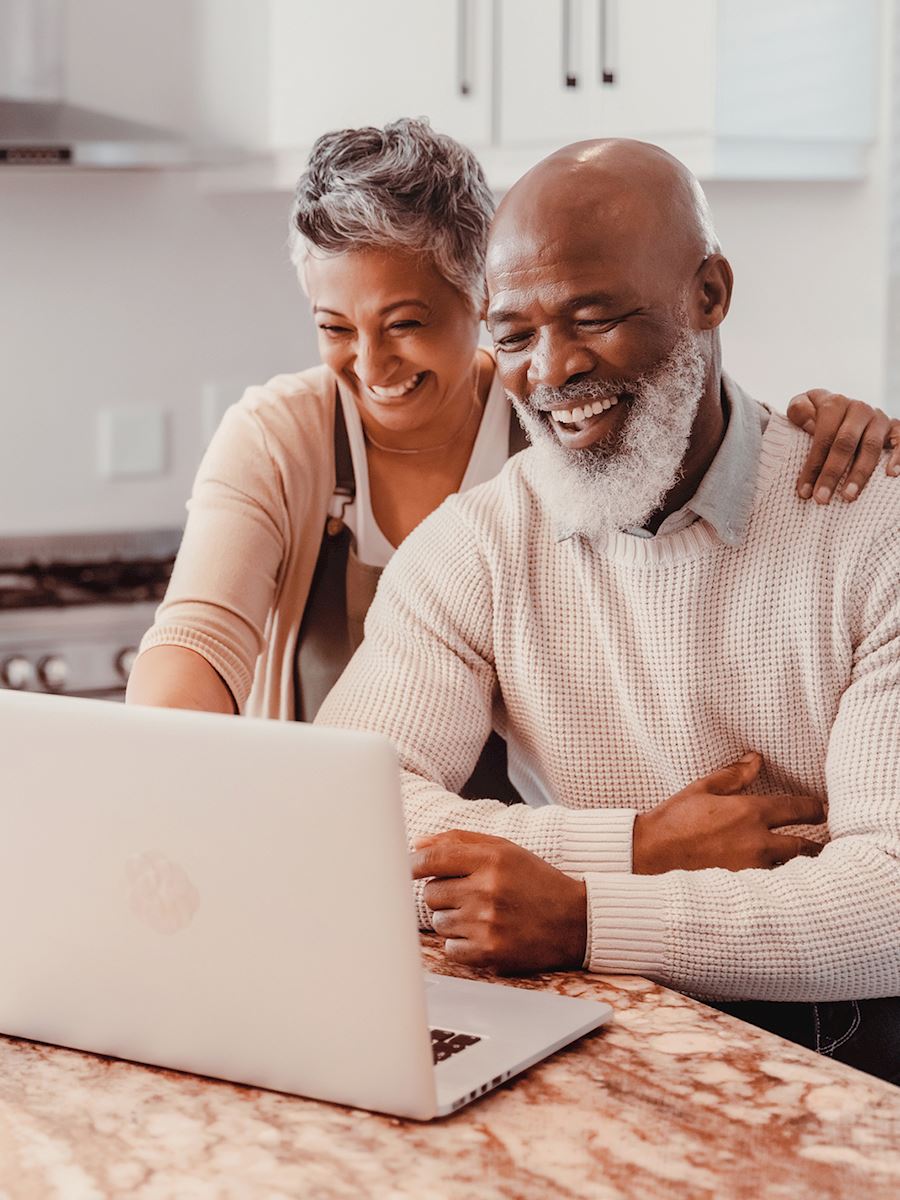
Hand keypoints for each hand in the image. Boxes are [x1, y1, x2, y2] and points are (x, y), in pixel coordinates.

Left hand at [411, 830, 586, 972]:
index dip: (414, 865)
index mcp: (492, 859)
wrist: (575, 922)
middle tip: (467, 894)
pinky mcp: (490, 953)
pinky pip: (450, 949)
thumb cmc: (535, 881)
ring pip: (439, 922)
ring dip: (452, 919)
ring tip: (481, 915)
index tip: (409, 869)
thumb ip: (459, 841)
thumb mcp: (505, 850)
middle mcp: (488, 890)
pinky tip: (484, 934)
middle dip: (442, 894)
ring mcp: (488, 924)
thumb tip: (416, 844)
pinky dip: (461, 944)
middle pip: (431, 893)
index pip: (433, 859)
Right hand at [633, 752, 824, 873]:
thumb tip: (756, 760)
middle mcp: (757, 842)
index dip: (814, 809)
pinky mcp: (742, 886)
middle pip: (805, 846)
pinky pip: (772, 883)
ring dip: (800, 865)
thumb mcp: (703, 788)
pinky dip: (781, 880)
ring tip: (810, 864)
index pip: (797, 809)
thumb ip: (734, 775)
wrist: (651, 854)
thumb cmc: (674, 820)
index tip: (821, 810)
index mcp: (750, 813)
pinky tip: (783, 882)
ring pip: (791, 869)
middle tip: (827, 842)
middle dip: (818, 844)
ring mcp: (752, 868)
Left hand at [787, 389, 899, 503]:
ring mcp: (878, 418)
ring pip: (870, 447)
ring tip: (848, 496)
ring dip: (859, 474)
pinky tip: (891, 474)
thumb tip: (810, 424)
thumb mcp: (802, 409)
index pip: (823, 435)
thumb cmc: (816, 417)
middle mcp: (858, 408)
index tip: (804, 491)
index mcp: (835, 403)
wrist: (843, 410)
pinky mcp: (895, 428)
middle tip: (822, 499)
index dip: (813, 464)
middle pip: (845, 443)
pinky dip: (898, 457)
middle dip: (832, 473)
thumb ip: (799, 411)